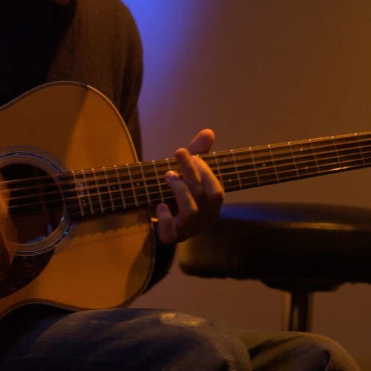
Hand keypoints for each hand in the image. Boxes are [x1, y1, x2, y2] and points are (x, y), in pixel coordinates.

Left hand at [155, 128, 223, 243]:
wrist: (153, 216)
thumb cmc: (176, 192)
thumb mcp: (187, 172)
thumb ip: (198, 154)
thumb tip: (208, 132)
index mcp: (212, 206)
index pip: (217, 192)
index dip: (206, 173)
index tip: (193, 156)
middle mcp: (203, 220)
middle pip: (203, 197)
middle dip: (191, 173)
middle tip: (178, 154)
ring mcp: (187, 231)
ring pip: (190, 212)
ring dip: (179, 190)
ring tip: (167, 175)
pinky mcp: (169, 238)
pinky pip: (171, 233)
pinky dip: (166, 218)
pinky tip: (159, 205)